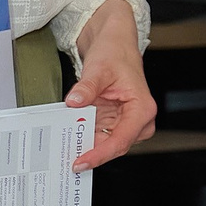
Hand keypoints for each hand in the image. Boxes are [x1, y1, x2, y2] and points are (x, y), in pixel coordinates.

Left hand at [68, 0, 156, 168]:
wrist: (115, 43)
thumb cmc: (115, 53)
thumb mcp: (98, 68)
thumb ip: (86, 87)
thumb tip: (74, 102)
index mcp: (142, 108)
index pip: (120, 141)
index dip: (100, 155)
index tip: (81, 161)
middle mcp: (138, 120)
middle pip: (113, 146)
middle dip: (90, 152)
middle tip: (65, 158)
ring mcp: (126, 122)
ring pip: (105, 143)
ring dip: (85, 145)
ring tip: (63, 147)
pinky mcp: (115, 121)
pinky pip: (99, 135)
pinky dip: (84, 136)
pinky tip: (69, 136)